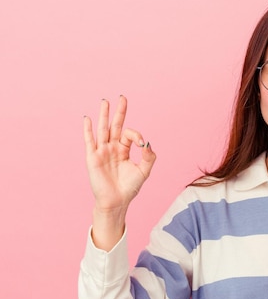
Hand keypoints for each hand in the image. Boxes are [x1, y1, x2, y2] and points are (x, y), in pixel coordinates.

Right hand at [83, 96, 155, 214]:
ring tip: (105, 101)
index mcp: (123, 150)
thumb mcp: (144, 171)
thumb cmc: (129, 188)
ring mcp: (102, 151)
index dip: (136, 135)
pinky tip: (88, 118)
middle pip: (115, 126)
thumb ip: (149, 157)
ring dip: (104, 115)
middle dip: (119, 112)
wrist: (116, 201)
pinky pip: (89, 141)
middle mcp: (112, 148)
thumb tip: (147, 143)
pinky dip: (88, 129)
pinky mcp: (92, 157)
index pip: (129, 135)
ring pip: (103, 129)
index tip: (141, 143)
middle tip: (122, 97)